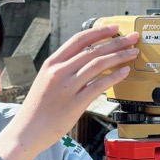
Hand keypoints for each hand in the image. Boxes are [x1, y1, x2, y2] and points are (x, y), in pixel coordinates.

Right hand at [0, 24, 139, 159]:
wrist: (27, 131)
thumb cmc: (37, 108)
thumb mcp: (46, 80)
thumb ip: (64, 69)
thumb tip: (86, 60)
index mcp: (52, 63)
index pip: (79, 39)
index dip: (99, 31)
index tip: (114, 28)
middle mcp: (59, 71)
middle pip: (93, 50)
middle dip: (116, 42)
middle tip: (132, 38)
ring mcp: (67, 87)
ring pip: (98, 64)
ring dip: (119, 56)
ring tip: (132, 54)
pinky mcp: (75, 103)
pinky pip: (99, 85)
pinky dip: (114, 77)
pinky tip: (124, 72)